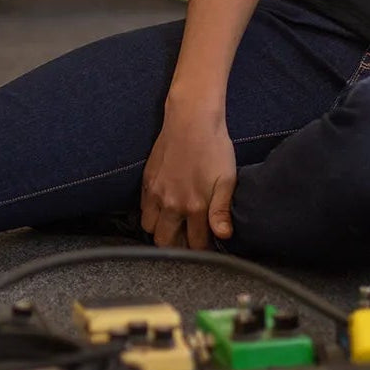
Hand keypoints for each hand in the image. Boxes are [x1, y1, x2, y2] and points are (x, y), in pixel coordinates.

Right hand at [140, 106, 236, 249]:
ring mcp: (156, 193)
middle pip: (166, 242)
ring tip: (175, 224)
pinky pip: (143, 209)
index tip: (206, 246)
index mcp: (194, 206)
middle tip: (188, 239)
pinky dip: (151, 214)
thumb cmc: (214, 147)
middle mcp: (171, 204)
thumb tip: (223, 236)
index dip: (202, 249)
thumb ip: (222, 210)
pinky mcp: (147, 181)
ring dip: (161, 230)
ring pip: (150, 228)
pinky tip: (163, 208)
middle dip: (178, 246)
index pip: (195, 244)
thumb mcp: (227, 178)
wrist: (191, 119)